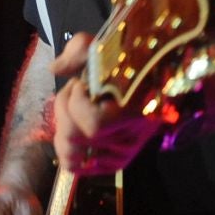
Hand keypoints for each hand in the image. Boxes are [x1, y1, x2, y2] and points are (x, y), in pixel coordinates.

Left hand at [50, 33, 160, 174]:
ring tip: (72, 111)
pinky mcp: (120, 160)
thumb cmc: (133, 58)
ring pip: (74, 158)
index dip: (75, 100)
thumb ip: (79, 51)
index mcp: (136, 109)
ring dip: (63, 131)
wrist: (160, 71)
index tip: (82, 81)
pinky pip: (83, 169)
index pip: (93, 124)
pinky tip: (73, 131)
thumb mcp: (108, 45)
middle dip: (64, 110)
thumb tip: (55, 69)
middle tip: (74, 91)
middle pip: (76, 139)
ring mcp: (126, 152)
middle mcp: (133, 136)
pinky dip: (70, 154)